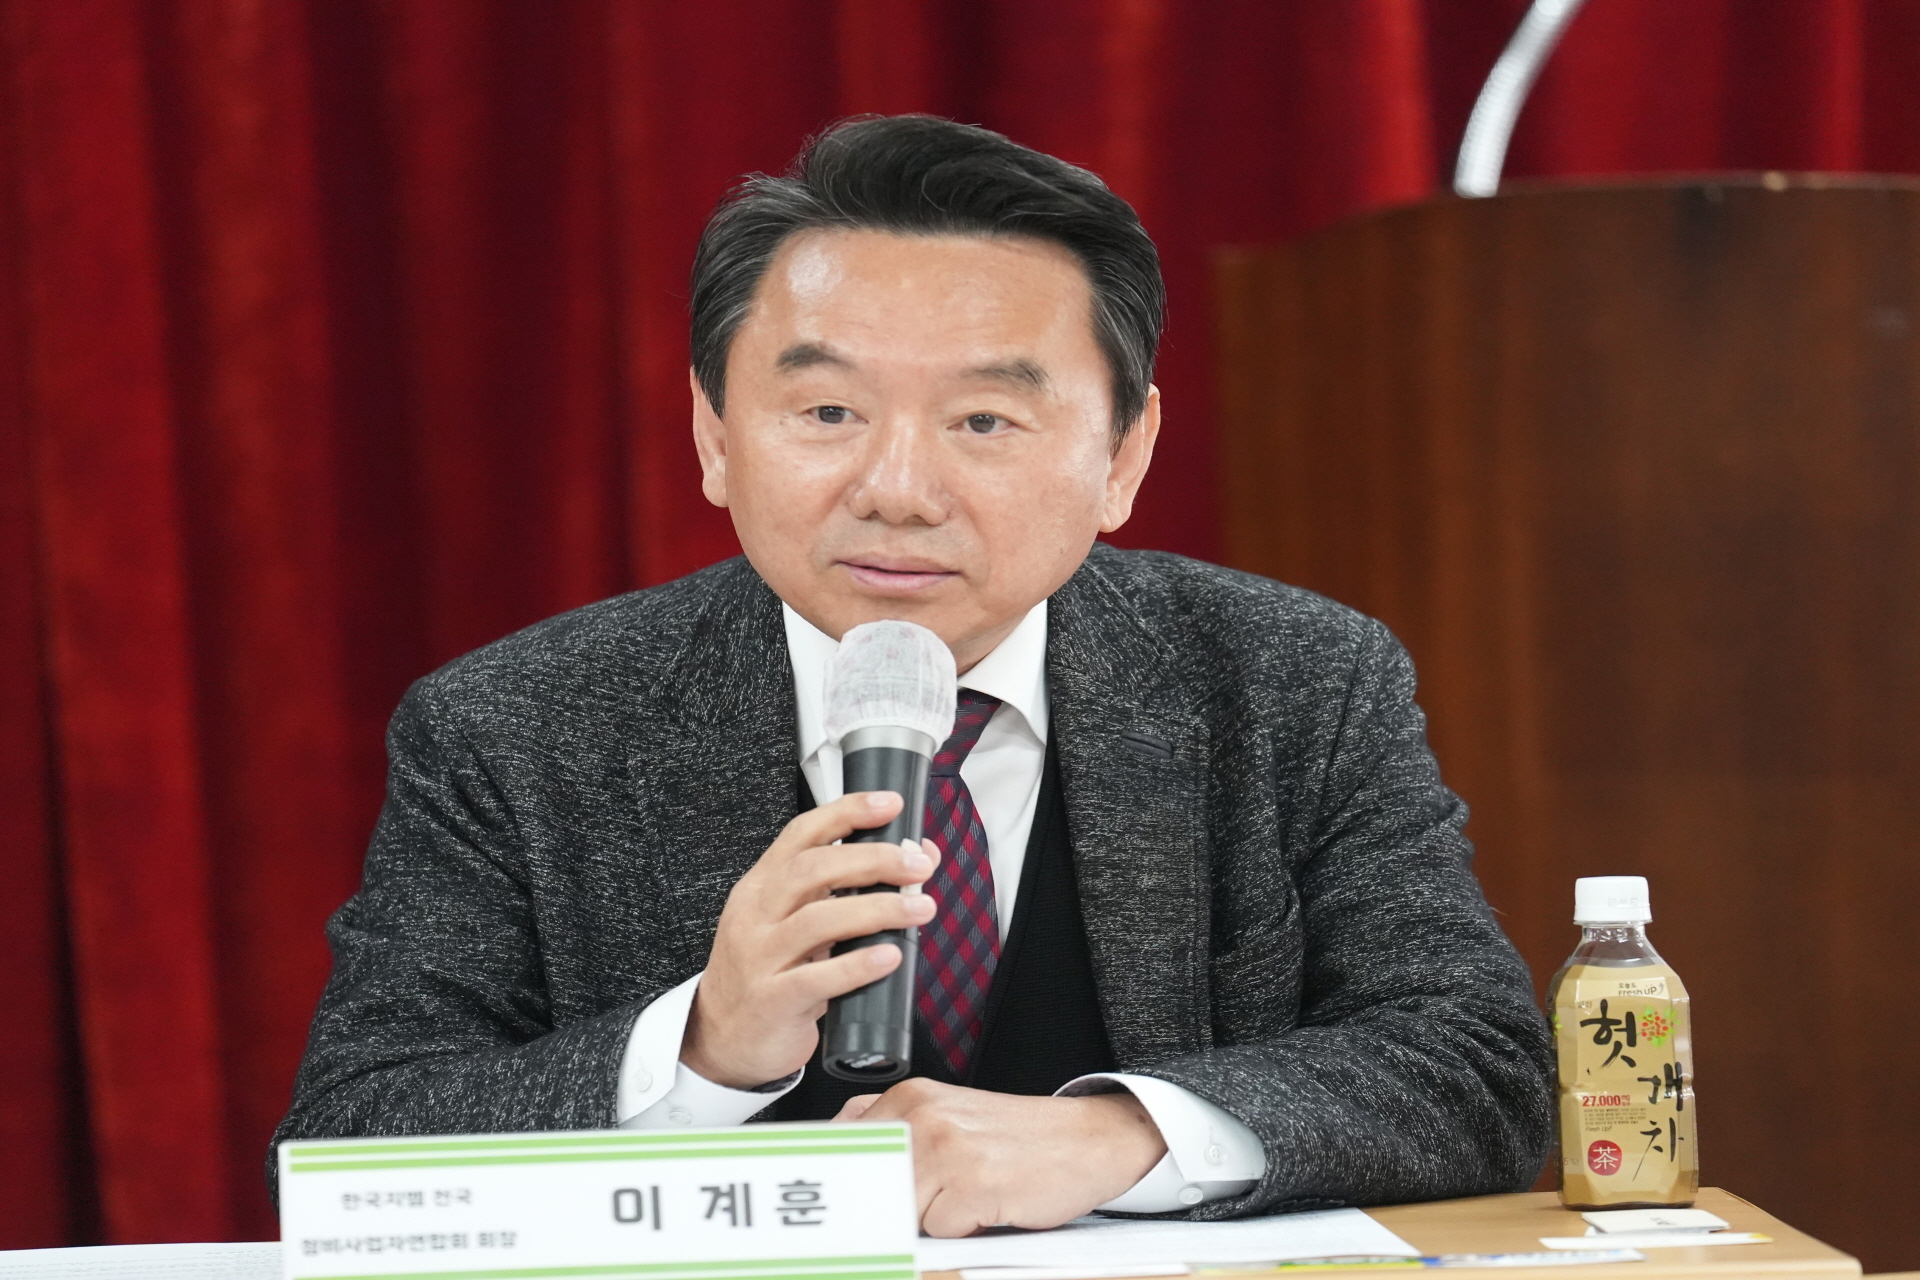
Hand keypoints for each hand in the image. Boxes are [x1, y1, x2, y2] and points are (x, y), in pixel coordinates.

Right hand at [681, 791, 940, 1087]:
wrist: (721, 1038)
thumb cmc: (769, 973)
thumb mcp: (797, 924)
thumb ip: (846, 891)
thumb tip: (916, 857)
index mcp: (762, 886)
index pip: (801, 834)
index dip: (846, 813)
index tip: (890, 804)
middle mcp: (756, 914)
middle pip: (813, 870)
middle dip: (873, 860)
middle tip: (917, 865)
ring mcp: (759, 958)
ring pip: (818, 920)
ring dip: (877, 909)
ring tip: (920, 908)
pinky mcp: (772, 1000)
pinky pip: (816, 979)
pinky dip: (858, 965)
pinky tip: (890, 957)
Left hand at [834, 1080, 1166, 1236]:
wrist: (1090, 1139)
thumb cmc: (1018, 1139)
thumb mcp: (947, 1118)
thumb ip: (894, 1132)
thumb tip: (838, 1163)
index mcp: (910, 1098)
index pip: (842, 1144)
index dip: (839, 1182)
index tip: (830, 1204)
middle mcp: (924, 1116)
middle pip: (867, 1187)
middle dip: (884, 1210)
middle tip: (923, 1206)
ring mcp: (948, 1148)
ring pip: (901, 1214)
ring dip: (930, 1222)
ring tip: (965, 1200)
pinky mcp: (975, 1183)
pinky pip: (941, 1232)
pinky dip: (963, 1232)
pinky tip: (990, 1208)